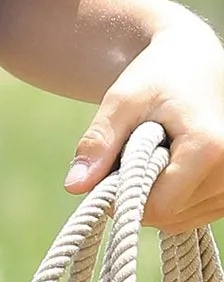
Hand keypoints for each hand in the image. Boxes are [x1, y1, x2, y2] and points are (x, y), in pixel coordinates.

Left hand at [64, 11, 223, 230]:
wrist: (193, 61)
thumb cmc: (156, 76)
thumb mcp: (122, 100)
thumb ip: (99, 142)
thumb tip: (74, 186)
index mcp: (208, 147)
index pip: (159, 206)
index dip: (125, 195)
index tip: (110, 169)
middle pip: (170, 215)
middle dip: (140, 193)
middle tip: (131, 154)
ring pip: (182, 220)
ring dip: (158, 197)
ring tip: (154, 154)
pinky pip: (195, 214)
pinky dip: (175, 198)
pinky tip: (170, 165)